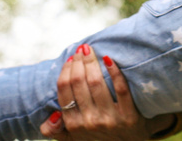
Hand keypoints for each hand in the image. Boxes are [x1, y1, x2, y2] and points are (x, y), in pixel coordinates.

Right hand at [39, 43, 176, 139]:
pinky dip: (114, 72)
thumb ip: (55, 130)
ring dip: (92, 62)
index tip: (70, 59)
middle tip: (81, 49)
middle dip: (78, 62)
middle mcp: (90, 122)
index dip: (66, 71)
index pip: (64, 91)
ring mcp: (110, 119)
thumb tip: (53, 114)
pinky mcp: (129, 116)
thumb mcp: (73, 138)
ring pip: (96, 83)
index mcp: (73, 125)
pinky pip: (121, 89)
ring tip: (90, 50)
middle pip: (79, 83)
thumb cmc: (98, 137)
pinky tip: (109, 59)